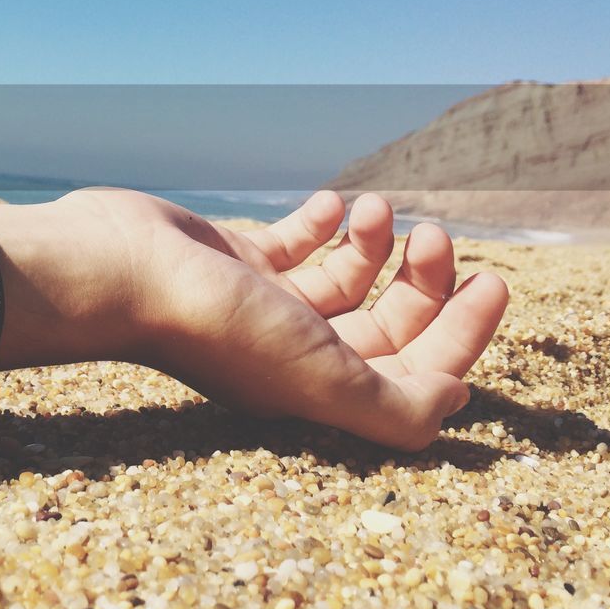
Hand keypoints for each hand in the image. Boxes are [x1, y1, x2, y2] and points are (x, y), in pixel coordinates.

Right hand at [58, 188, 509, 450]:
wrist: (119, 270)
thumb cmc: (213, 324)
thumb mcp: (316, 376)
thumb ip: (392, 406)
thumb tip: (456, 401)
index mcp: (315, 386)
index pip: (410, 370)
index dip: (462, 336)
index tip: (490, 283)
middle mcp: (292, 349)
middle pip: (385, 321)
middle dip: (422, 279)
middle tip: (435, 234)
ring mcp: (261, 303)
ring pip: (345, 277)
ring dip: (375, 242)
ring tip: (376, 207)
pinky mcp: (234, 260)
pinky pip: (295, 243)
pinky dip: (321, 222)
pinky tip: (331, 201)